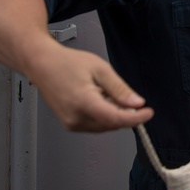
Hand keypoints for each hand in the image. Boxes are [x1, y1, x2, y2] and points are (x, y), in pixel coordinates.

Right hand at [26, 41, 154, 132]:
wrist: (41, 64)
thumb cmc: (66, 63)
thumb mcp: (100, 69)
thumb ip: (120, 89)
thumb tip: (137, 103)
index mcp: (83, 102)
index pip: (116, 119)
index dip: (136, 118)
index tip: (148, 112)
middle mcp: (75, 117)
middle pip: (112, 124)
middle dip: (124, 113)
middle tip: (125, 96)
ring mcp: (71, 123)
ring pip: (104, 127)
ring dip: (113, 114)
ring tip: (103, 92)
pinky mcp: (69, 124)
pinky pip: (94, 125)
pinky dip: (103, 116)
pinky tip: (97, 99)